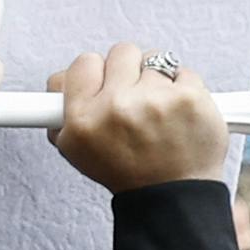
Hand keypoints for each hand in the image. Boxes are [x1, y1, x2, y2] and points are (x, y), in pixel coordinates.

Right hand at [48, 40, 230, 192]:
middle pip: (121, 52)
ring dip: (157, 79)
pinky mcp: (190, 97)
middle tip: (135, 98)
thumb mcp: (77, 150)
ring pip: (155, 58)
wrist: (172, 197)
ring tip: (158, 109)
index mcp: (85, 119)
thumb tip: (59, 81)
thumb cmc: (128, 173)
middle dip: (129, 71)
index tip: (105, 85)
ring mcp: (156, 99)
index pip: (84, 63)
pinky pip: (184, 71)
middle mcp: (117, 106)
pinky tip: (179, 113)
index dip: (96, 73)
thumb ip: (59, 112)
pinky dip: (183, 88)